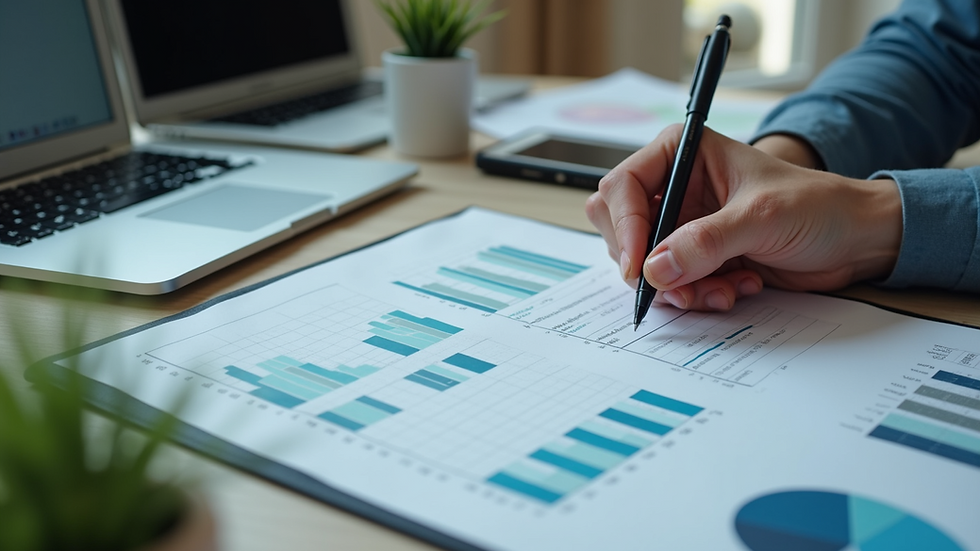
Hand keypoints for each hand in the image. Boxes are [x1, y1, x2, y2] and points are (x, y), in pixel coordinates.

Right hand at [585, 125, 902, 310]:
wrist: (855, 241)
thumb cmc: (818, 207)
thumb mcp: (761, 217)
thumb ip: (706, 242)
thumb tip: (655, 269)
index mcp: (684, 153)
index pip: (624, 186)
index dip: (626, 226)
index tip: (639, 267)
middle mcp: (676, 187)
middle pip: (622, 227)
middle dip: (647, 263)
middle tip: (676, 286)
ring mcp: (684, 225)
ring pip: (644, 263)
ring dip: (678, 286)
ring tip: (722, 290)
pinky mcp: (696, 257)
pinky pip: (670, 284)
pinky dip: (696, 295)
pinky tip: (735, 287)